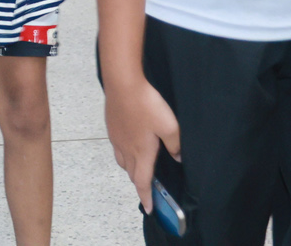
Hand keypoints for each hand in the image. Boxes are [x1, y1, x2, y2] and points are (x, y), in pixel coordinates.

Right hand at [104, 74, 181, 212]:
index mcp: (141, 153)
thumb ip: (176, 145)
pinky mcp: (111, 127)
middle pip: (131, 174)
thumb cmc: (146, 104)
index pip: (142, 182)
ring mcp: (116, 138)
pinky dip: (124, 154)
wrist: (122, 83)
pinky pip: (117, 148)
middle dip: (140, 183)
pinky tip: (130, 144)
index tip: (150, 208)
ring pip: (122, 162)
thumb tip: (178, 158)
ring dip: (131, 169)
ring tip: (139, 167)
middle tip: (149, 186)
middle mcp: (126, 149)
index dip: (146, 197)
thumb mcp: (170, 125)